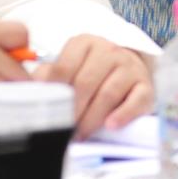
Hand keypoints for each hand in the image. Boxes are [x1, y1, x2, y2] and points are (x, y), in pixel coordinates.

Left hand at [33, 35, 154, 138]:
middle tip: (63, 131)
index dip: (53, 94)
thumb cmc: (92, 72)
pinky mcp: (145, 85)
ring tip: (80, 135)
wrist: (128, 69)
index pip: (63, 68)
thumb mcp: (70, 68)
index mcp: (84, 43)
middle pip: (85, 83)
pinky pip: (136, 100)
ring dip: (92, 118)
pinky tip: (111, 125)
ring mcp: (129, 66)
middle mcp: (108, 50)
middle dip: (72, 110)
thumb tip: (32, 90)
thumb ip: (50, 77)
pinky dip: (123, 114)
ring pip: (108, 93)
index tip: (47, 114)